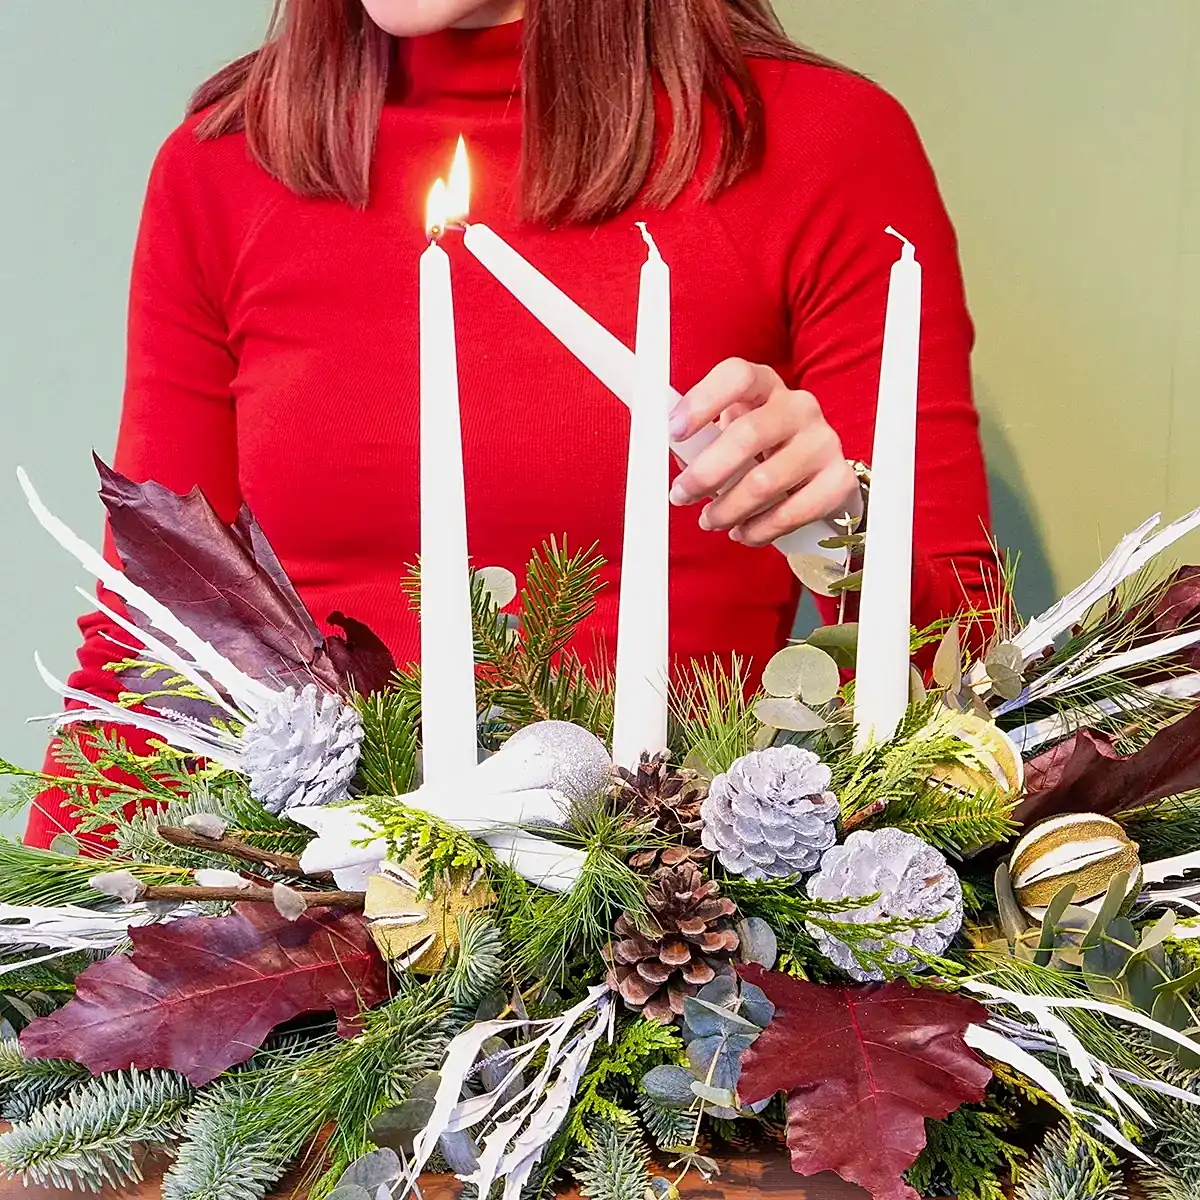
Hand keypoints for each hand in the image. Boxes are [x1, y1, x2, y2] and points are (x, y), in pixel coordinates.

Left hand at [667, 359, 860, 546]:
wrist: (818, 477)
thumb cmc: (762, 453)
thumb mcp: (730, 435)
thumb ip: (699, 441)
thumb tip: (662, 456)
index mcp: (765, 386)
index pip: (738, 376)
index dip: (702, 400)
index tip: (673, 432)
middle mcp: (799, 407)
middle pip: (748, 434)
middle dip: (706, 473)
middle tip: (681, 495)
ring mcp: (823, 442)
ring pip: (765, 482)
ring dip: (727, 508)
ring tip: (711, 520)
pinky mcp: (838, 480)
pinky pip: (792, 512)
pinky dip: (759, 529)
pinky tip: (743, 532)